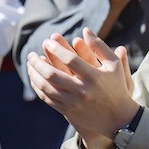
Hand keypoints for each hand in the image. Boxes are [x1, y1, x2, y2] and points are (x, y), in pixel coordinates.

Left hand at [26, 29, 136, 148]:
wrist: (118, 118)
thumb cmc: (116, 86)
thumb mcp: (114, 64)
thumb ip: (99, 46)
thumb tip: (85, 29)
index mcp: (94, 76)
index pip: (71, 60)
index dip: (57, 49)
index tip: (48, 40)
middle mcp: (82, 90)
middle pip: (52, 75)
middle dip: (38, 63)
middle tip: (31, 54)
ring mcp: (74, 103)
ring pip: (46, 88)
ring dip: (34, 74)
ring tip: (30, 64)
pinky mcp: (68, 111)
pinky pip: (47, 98)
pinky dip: (38, 87)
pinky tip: (34, 77)